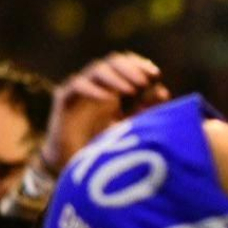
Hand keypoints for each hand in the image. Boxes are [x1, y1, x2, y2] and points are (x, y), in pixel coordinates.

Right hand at [40, 52, 170, 172]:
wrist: (75, 165)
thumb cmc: (103, 145)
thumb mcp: (129, 126)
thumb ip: (145, 109)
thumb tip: (163, 91)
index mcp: (114, 86)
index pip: (126, 64)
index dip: (139, 64)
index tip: (155, 74)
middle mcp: (97, 84)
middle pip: (112, 62)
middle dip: (130, 69)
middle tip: (144, 82)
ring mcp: (80, 89)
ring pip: (96, 70)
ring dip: (115, 77)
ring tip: (131, 90)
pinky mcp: (64, 99)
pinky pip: (77, 85)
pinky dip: (92, 89)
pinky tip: (107, 98)